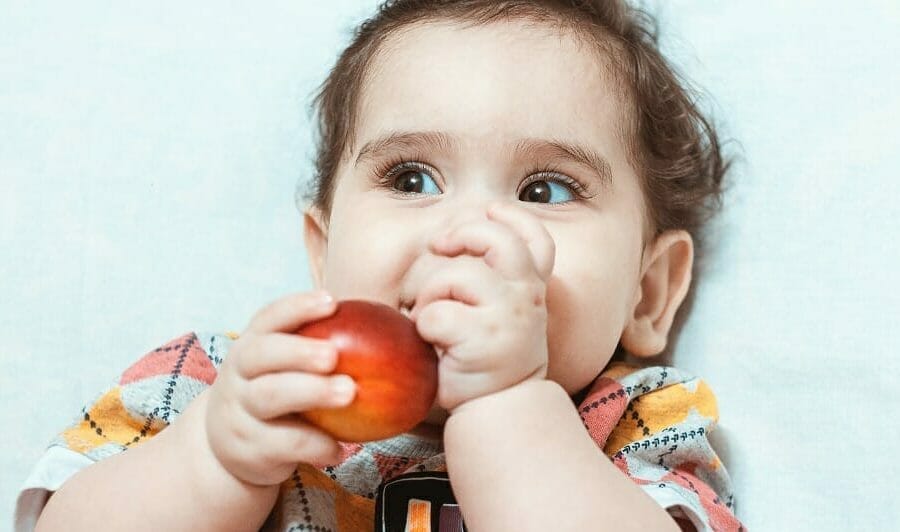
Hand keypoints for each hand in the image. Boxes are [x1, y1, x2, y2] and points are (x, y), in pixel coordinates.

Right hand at [203, 291, 356, 485]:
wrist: (231, 449)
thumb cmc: (276, 396)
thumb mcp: (283, 370)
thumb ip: (319, 350)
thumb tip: (389, 331)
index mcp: (251, 346)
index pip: (268, 318)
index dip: (298, 307)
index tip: (332, 302)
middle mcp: (238, 375)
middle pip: (261, 354)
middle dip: (299, 351)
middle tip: (334, 355)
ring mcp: (238, 412)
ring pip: (269, 397)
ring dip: (311, 392)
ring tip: (349, 393)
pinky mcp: (247, 449)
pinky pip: (282, 444)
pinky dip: (314, 445)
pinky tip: (338, 449)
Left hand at [409, 202, 554, 411]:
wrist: (498, 410)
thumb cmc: (488, 358)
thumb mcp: (501, 314)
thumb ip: (493, 279)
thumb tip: (450, 236)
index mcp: (531, 289)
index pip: (537, 240)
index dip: (513, 217)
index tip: (491, 209)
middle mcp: (526, 297)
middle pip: (496, 239)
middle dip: (461, 233)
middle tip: (439, 245)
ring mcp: (507, 317)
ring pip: (453, 276)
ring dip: (429, 295)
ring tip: (431, 321)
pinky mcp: (482, 339)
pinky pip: (434, 315)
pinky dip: (422, 328)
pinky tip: (432, 346)